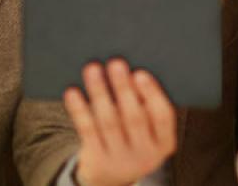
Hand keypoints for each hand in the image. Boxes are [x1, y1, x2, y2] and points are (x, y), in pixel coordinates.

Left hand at [64, 59, 176, 185]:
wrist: (112, 179)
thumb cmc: (134, 140)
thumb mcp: (150, 132)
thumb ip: (147, 107)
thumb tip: (131, 72)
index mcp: (164, 143)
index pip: (163, 116)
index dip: (152, 93)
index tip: (140, 72)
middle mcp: (145, 155)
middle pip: (134, 118)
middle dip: (124, 88)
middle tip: (116, 63)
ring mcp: (120, 160)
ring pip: (108, 122)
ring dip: (100, 92)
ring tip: (93, 69)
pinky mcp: (96, 160)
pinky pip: (87, 131)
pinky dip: (79, 110)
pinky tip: (73, 92)